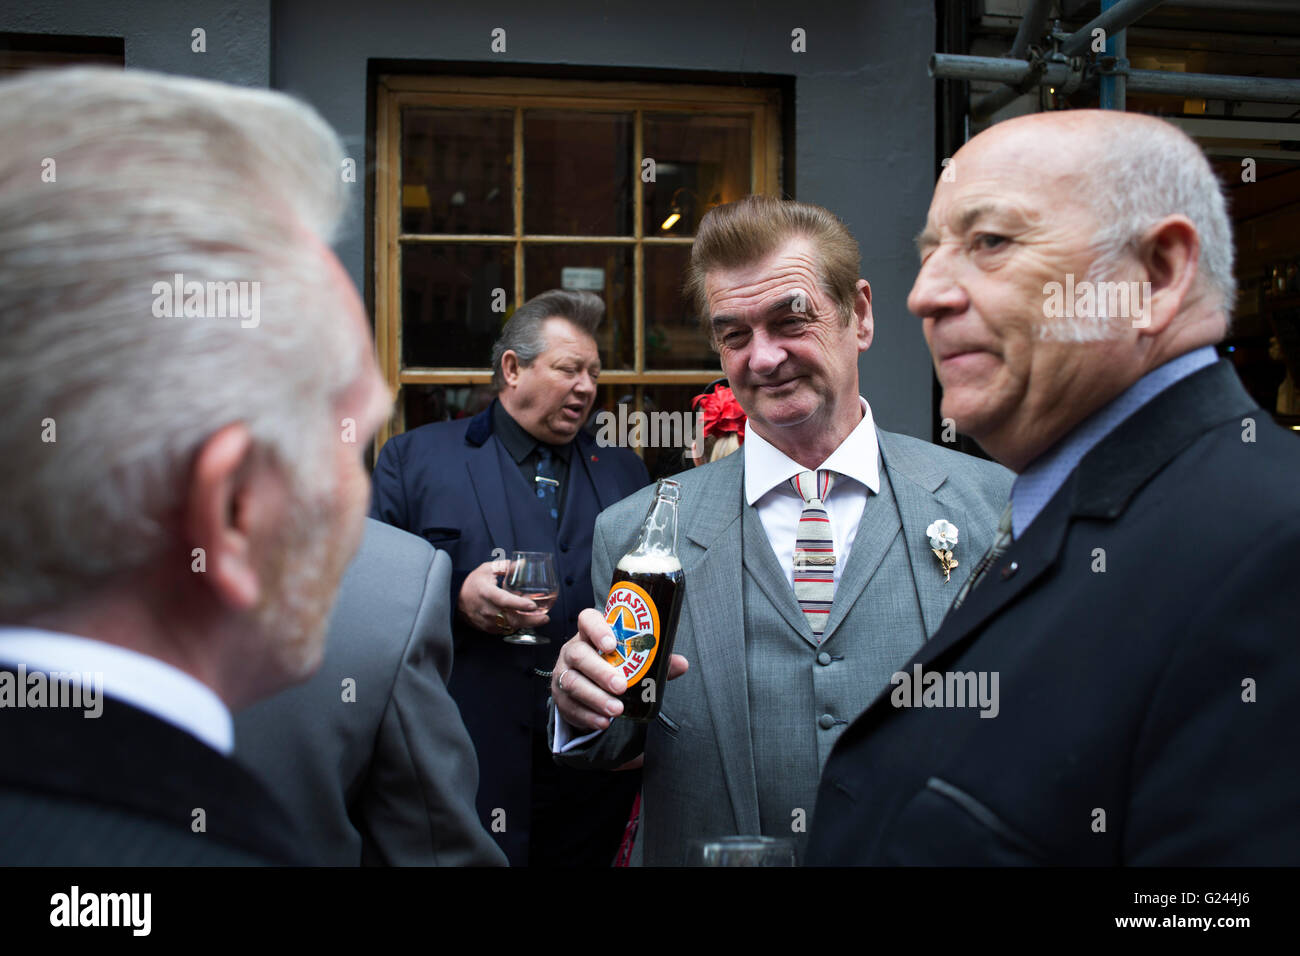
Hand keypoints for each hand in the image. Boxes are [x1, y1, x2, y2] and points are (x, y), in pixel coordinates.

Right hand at [457, 559, 550, 634]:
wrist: (455, 599)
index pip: (504, 600)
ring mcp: (486, 621)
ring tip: (540, 619)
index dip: (518, 603)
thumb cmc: (472, 583)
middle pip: (511, 618)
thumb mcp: (486, 569)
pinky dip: (517, 626)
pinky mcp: (488, 629)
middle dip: (530, 620)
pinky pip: (506, 630)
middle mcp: (486, 609)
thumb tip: (522, 564)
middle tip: (545, 617)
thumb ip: (504, 566)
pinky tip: (527, 621)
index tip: (532, 605)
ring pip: (510, 626)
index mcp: (486, 592)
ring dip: (526, 624)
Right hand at [551, 607, 688, 730]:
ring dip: (596, 698)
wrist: (586, 686)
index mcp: (590, 633)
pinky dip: (588, 715)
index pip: (587, 620)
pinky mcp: (560, 697)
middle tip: (621, 686)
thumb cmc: (612, 664)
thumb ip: (654, 660)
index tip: (611, 645)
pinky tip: (604, 722)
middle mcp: (572, 650)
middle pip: (579, 655)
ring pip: (572, 682)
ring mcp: (563, 673)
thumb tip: (681, 664)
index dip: (597, 629)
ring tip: (616, 710)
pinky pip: (570, 706)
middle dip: (600, 672)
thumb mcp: (630, 658)